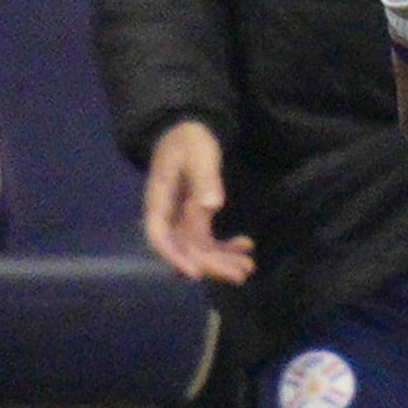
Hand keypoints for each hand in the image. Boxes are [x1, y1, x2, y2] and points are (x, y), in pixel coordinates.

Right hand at [141, 119, 249, 284]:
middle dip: (211, 266)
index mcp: (160, 201)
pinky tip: (246, 245)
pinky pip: (208, 240)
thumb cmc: (188, 141)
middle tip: (240, 275)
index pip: (159, 236)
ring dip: (222, 261)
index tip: (194, 273)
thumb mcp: (197, 154)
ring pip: (199, 250)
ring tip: (248, 268)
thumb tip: (211, 206)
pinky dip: (226, 247)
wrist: (186, 132)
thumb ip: (203, 178)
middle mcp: (168, 216)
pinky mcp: (195, 218)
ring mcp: (181, 220)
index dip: (174, 257)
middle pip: (184, 249)